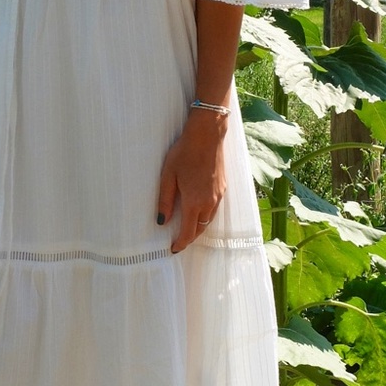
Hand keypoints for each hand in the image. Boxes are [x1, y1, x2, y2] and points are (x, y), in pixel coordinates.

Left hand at [156, 112, 226, 252]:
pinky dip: (206, 217)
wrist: (207, 136)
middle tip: (179, 242)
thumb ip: (165, 200)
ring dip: (198, 228)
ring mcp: (219, 195)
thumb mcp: (168, 176)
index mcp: (194, 201)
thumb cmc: (184, 153)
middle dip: (190, 238)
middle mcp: (209, 202)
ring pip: (209, 220)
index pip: (188, 231)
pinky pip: (215, 210)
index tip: (173, 249)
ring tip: (187, 230)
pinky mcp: (223, 188)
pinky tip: (199, 213)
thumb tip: (162, 221)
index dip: (181, 243)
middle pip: (200, 229)